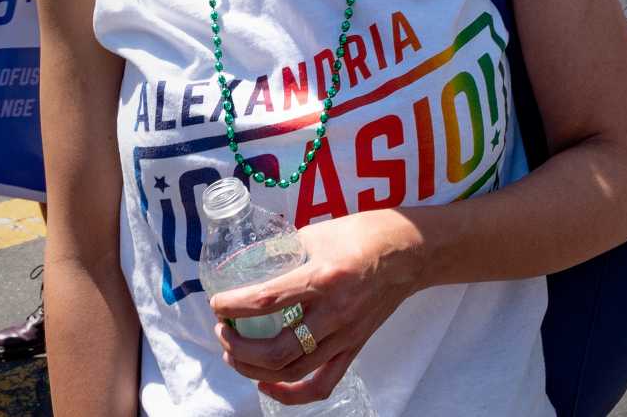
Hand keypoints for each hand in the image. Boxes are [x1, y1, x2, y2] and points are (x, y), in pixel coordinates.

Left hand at [209, 210, 419, 406]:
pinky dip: (291, 393)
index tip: (216, 303)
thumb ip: (286, 250)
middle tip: (222, 330)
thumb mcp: (318, 232)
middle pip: (277, 350)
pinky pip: (322, 383)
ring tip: (234, 354)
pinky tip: (267, 384)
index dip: (233, 306)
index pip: (266, 301)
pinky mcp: (355, 347)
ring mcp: (346, 335)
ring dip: (255, 369)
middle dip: (238, 346)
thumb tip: (252, 262)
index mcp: (322, 278)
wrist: (411, 251)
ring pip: (294, 371)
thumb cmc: (365, 234)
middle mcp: (334, 313)